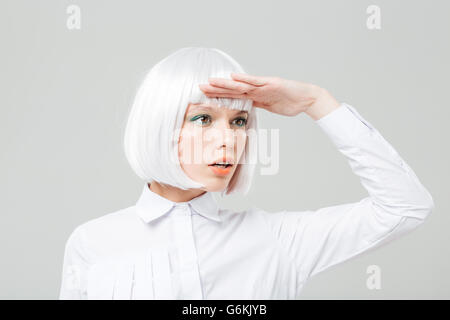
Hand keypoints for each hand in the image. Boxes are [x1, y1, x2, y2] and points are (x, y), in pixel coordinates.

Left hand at [198, 73, 340, 119]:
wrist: (306, 99)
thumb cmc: (289, 103)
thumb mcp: (269, 106)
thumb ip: (257, 105)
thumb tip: (245, 109)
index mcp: (255, 95)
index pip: (233, 95)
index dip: (219, 95)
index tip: (205, 95)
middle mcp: (256, 89)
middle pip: (233, 89)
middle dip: (216, 88)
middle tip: (200, 87)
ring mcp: (263, 86)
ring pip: (241, 85)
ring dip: (225, 83)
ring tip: (211, 81)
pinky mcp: (272, 84)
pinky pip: (256, 82)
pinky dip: (245, 79)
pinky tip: (233, 77)